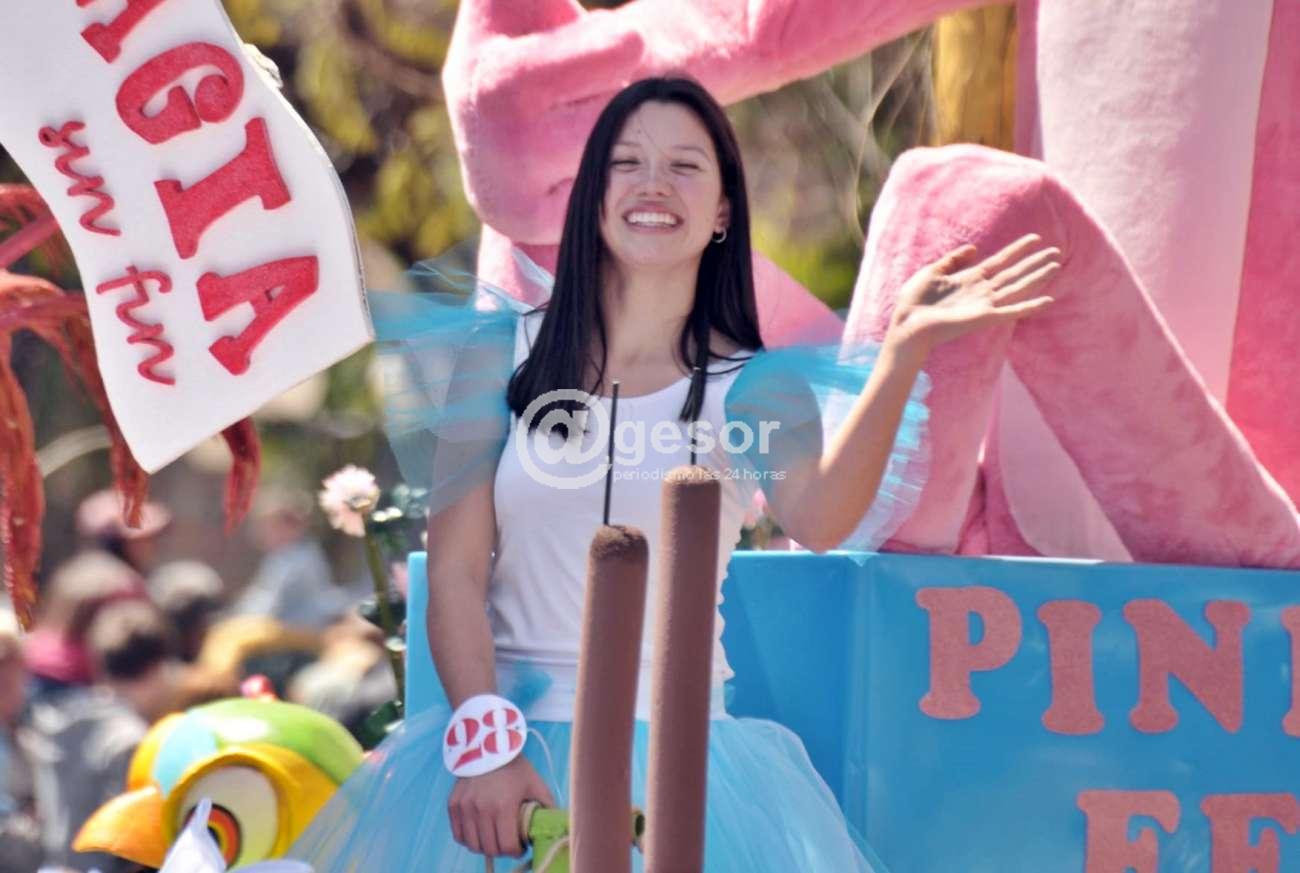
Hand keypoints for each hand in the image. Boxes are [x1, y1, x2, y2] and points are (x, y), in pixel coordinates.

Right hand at [448, 754, 555, 857]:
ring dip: (486, 847)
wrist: (488, 745)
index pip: (507, 846)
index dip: (517, 851)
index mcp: (503, 805)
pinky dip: (469, 839)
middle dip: (502, 850)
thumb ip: (547, 807)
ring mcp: (464, 807)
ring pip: (473, 845)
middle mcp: (481, 808)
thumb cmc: (515, 767)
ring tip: (494, 838)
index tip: (521, 846)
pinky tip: (480, 832)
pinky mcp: (453, 804)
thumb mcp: (536, 784)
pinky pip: (458, 835)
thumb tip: (555, 826)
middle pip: (490, 849)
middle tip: (508, 843)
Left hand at [886, 234, 1060, 359]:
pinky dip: (1029, 306)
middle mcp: (981, 291)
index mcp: (970, 279)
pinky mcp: (984, 317)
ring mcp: (985, 304)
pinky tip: (1047, 300)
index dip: (1017, 249)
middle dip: (1035, 263)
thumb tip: (974, 248)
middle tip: (1056, 253)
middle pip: (1014, 273)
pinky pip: (1012, 311)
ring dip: (1037, 277)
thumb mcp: (932, 271)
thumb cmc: (915, 300)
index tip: (1035, 238)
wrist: (908, 323)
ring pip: (1018, 287)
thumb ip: (953, 260)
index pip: (1000, 261)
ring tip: (1056, 266)